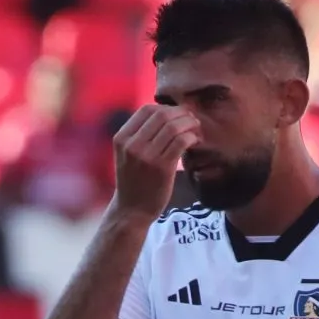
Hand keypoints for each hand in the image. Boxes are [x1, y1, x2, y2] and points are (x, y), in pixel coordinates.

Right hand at [110, 104, 200, 220]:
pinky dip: (191, 137)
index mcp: (121, 138)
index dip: (166, 108)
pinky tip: (194, 142)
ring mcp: (146, 156)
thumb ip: (139, 135)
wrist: (132, 210)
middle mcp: (132, 145)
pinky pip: (181, 141)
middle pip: (162, 114)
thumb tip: (166, 114)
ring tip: (196, 130)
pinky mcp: (162, 167)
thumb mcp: (127, 154)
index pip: (146, 110)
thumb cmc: (134, 181)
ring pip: (173, 126)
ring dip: (189, 124)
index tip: (177, 115)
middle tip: (192, 120)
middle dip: (181, 113)